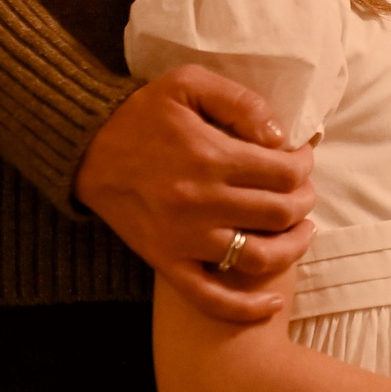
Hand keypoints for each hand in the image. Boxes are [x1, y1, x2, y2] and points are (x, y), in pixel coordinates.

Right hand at [74, 66, 316, 323]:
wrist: (86, 149)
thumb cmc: (141, 113)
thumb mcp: (188, 83)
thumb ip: (240, 102)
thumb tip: (280, 137)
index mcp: (211, 156)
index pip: (285, 172)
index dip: (304, 166)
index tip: (301, 160)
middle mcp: (202, 202)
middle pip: (280, 213)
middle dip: (303, 201)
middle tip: (302, 192)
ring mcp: (185, 239)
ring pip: (260, 258)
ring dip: (293, 248)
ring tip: (302, 232)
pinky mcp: (167, 263)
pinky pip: (212, 298)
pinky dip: (247, 308)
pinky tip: (272, 302)